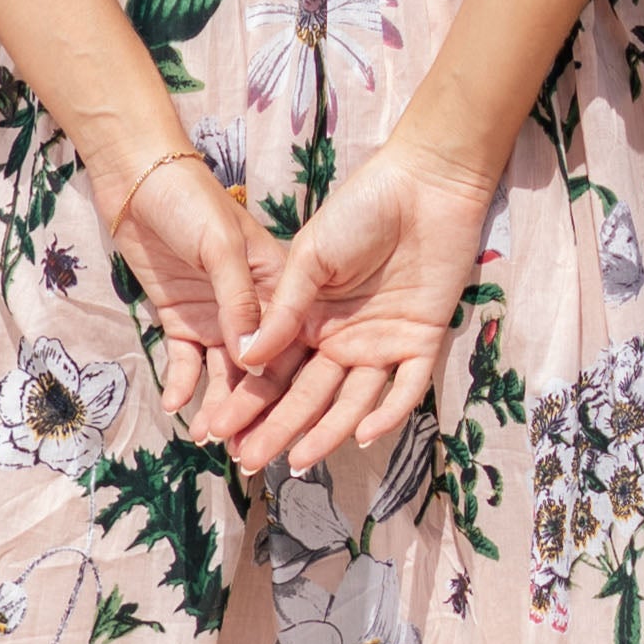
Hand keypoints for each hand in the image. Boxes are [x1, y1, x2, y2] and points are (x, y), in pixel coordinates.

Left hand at [90, 130, 271, 441]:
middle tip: (244, 452)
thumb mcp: (222, 245)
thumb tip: (253, 360)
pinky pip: (184, 360)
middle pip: (258, 370)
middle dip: (252, 411)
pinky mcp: (181, 318)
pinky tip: (176, 405)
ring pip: (222, 373)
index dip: (288, 388)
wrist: (136, 178)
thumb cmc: (191, 201)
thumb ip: (237, 299)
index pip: (290, 346)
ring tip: (207, 438)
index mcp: (276, 286)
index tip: (283, 427)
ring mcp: (216, 316)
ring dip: (216, 406)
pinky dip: (182, 384)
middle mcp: (252, 309)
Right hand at [226, 124, 499, 482]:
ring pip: (352, 399)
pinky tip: (361, 435)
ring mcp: (382, 342)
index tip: (219, 428)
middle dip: (277, 426)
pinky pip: (406, 387)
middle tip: (247, 459)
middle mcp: (343, 338)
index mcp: (311, 317)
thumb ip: (283, 311)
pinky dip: (387, 412)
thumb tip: (246, 358)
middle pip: (308, 393)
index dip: (249, 399)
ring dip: (326, 431)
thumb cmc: (361, 209)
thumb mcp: (311, 258)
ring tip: (297, 460)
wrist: (424, 183)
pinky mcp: (422, 341)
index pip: (276, 369)